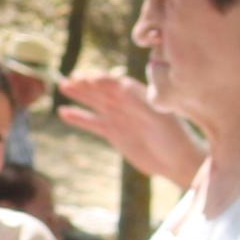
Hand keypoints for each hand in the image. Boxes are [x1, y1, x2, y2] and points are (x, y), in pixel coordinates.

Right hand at [54, 71, 197, 186]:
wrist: (177, 161)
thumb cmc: (174, 137)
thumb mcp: (159, 118)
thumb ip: (140, 103)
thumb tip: (122, 85)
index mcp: (140, 95)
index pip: (118, 84)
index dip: (103, 80)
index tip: (89, 78)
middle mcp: (127, 103)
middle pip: (103, 90)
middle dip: (87, 83)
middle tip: (69, 78)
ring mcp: (119, 117)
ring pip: (95, 103)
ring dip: (79, 94)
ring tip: (62, 86)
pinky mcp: (113, 132)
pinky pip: (92, 122)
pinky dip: (79, 117)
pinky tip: (63, 113)